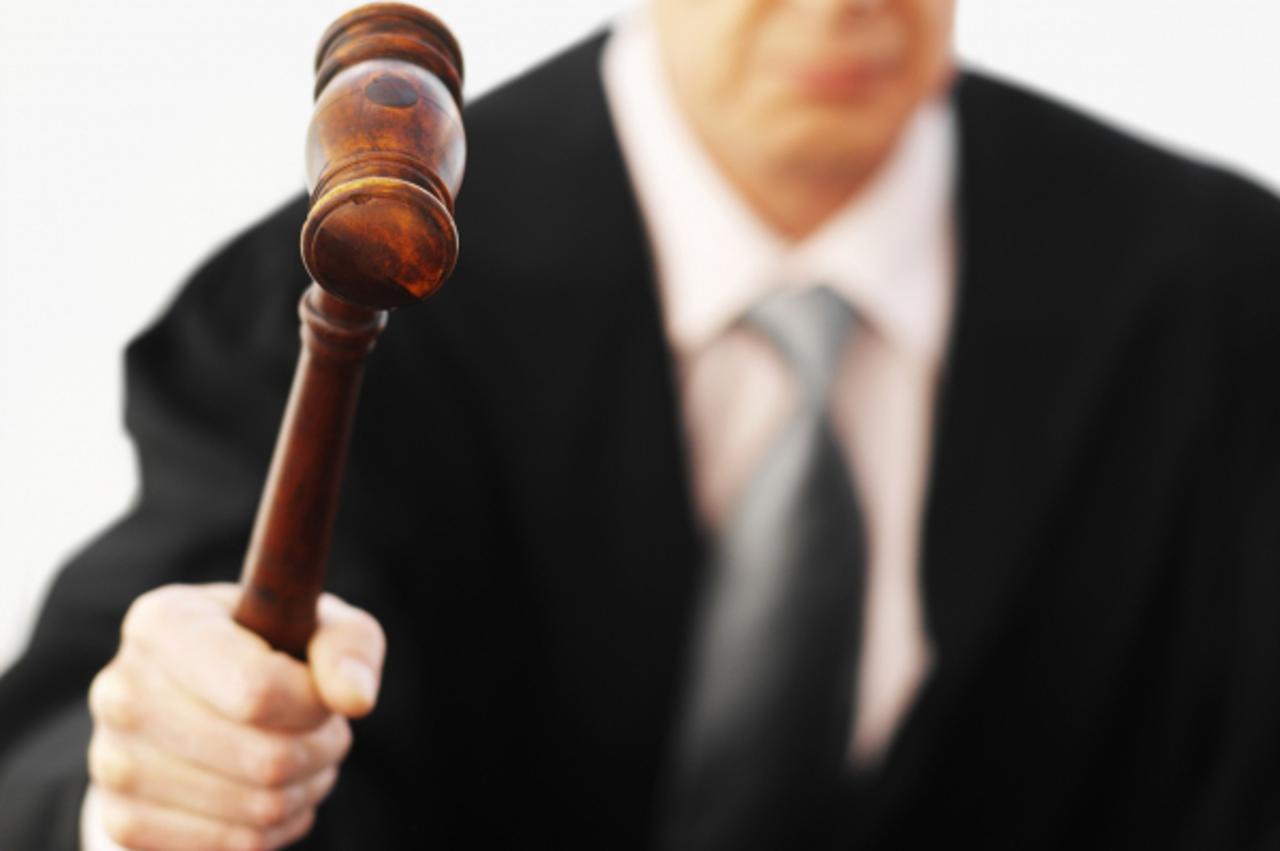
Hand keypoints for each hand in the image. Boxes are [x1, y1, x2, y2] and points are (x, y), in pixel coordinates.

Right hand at [86, 582, 384, 849]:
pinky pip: (233, 845)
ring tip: (304, 757)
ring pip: (257, 807)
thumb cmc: (273, 652)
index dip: (314, 704)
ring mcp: (111, 761)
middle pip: (265, 757)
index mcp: (163, 622)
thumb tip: (355, 698)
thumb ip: (349, 645)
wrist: (199, 705)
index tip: (326, 696)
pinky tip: (274, 791)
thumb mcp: (319, 626)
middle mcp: (121, 689)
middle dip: (321, 749)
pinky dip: (276, 827)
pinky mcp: (121, 821)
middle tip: (326, 731)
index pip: (258, 689)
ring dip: (305, 788)